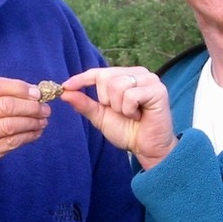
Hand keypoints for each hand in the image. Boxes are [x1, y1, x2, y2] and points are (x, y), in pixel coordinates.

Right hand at [0, 78, 50, 189]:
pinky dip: (28, 136)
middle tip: (44, 108)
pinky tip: (36, 132)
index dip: (18, 87)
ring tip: (43, 120)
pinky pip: (11, 142)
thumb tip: (29, 92)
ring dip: (32, 122)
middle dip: (30, 106)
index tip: (35, 92)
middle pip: (5, 105)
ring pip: (10, 125)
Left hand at [61, 68, 177, 169]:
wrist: (146, 148)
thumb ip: (85, 104)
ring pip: (117, 86)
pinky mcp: (158, 90)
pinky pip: (130, 95)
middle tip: (120, 112)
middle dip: (106, 100)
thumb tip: (65, 92)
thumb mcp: (100, 116)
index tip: (65, 86)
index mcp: (125, 76)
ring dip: (119, 107)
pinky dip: (130, 109)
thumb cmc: (127, 131)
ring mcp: (149, 79)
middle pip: (105, 78)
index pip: (98, 72)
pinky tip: (139, 115)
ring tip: (131, 114)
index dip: (81, 79)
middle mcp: (138, 73)